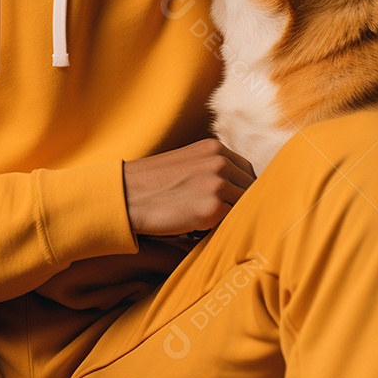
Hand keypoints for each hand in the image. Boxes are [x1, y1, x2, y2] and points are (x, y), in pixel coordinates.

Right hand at [122, 138, 255, 235]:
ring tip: (211, 223)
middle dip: (240, 203)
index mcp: (214, 147)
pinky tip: (204, 229)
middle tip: (223, 217)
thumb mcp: (186, 162)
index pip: (247, 171)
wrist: (126, 196)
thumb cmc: (153, 184)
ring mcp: (217, 184)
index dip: (241, 189)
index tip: (232, 202)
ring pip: (245, 206)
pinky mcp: (213, 208)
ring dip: (233, 216)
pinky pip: (233, 222)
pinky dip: (223, 228)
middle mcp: (219, 161)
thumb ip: (212, 168)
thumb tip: (237, 188)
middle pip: (251, 188)